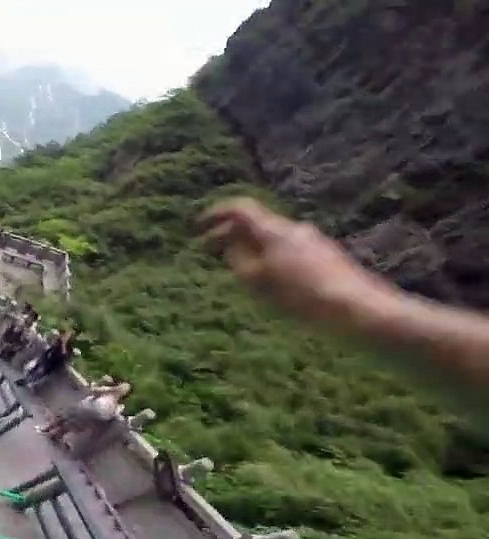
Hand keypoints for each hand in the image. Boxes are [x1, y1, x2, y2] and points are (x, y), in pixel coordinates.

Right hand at [200, 199, 394, 327]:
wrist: (359, 310)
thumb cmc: (304, 297)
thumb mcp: (261, 283)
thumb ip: (240, 261)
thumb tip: (229, 246)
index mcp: (275, 231)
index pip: (240, 209)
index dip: (216, 214)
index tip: (197, 227)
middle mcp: (295, 229)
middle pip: (256, 224)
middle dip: (230, 235)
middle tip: (209, 251)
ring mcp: (313, 242)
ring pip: (272, 239)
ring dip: (251, 249)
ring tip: (237, 271)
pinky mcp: (326, 258)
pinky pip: (287, 252)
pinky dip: (269, 259)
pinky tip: (270, 283)